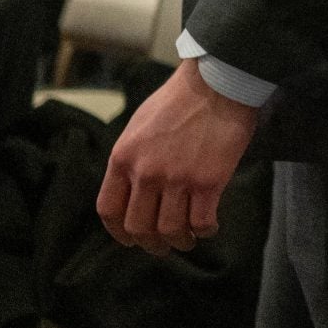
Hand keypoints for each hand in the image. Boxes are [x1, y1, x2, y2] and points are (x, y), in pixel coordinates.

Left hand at [97, 59, 260, 253]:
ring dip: (180, 241)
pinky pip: (202, 221)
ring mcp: (177, 178)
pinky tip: (210, 226)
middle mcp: (146, 173)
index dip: (118, 232)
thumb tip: (133, 188)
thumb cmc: (181, 98)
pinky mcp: (209, 181)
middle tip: (163, 246)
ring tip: (188, 240)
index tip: (130, 239)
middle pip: (139, 227)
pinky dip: (205, 230)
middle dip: (151, 244)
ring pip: (170, 230)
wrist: (218, 81)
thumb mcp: (139, 125)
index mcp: (123, 158)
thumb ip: (132, 158)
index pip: (109, 210)